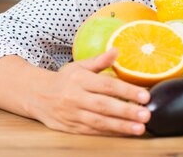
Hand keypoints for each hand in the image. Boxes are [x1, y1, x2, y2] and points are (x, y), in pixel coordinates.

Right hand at [28, 48, 150, 135]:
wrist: (36, 95)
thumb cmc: (64, 79)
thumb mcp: (80, 66)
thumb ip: (99, 61)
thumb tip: (117, 50)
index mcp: (80, 80)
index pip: (107, 85)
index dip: (127, 91)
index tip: (145, 96)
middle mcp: (75, 98)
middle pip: (104, 106)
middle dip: (127, 111)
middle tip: (146, 115)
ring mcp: (72, 115)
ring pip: (99, 122)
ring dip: (121, 126)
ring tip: (140, 128)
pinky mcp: (70, 128)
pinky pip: (92, 131)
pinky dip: (109, 133)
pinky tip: (125, 132)